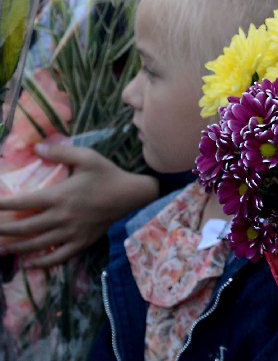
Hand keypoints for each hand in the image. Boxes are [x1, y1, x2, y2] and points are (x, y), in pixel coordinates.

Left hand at [0, 142, 157, 266]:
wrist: (133, 195)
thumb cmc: (108, 175)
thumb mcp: (87, 157)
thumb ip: (61, 152)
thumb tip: (37, 147)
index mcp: (60, 196)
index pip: (22, 202)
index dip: (2, 205)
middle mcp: (61, 217)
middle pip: (24, 227)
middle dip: (3, 230)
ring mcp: (71, 233)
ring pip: (36, 244)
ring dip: (15, 248)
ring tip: (0, 249)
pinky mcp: (82, 242)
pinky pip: (58, 257)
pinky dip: (42, 262)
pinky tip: (30, 263)